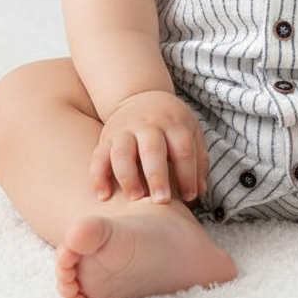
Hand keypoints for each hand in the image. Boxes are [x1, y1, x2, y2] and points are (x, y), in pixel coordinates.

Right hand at [90, 90, 208, 204]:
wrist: (141, 97)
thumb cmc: (171, 123)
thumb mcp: (191, 132)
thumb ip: (197, 160)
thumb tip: (198, 191)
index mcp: (174, 124)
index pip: (183, 149)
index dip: (187, 174)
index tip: (189, 198)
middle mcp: (149, 125)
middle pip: (153, 149)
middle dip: (157, 176)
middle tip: (161, 201)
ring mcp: (126, 130)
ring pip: (123, 152)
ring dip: (128, 176)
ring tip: (135, 198)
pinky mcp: (106, 138)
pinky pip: (98, 156)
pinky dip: (98, 176)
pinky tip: (102, 195)